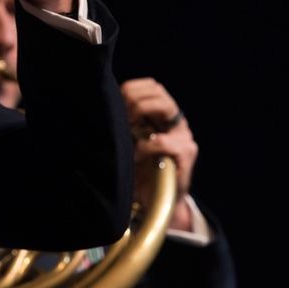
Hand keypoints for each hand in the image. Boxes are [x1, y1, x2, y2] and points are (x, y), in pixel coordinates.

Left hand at [123, 77, 196, 231]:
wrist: (159, 202)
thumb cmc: (140, 170)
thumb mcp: (131, 142)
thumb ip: (127, 124)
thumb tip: (103, 105)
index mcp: (163, 116)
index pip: (151, 86)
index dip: (132, 90)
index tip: (117, 105)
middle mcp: (176, 121)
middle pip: (158, 90)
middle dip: (135, 101)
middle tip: (123, 119)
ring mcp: (184, 135)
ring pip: (165, 106)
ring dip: (142, 115)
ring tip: (130, 131)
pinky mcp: (185, 154)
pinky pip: (162, 140)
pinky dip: (145, 146)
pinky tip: (135, 156)